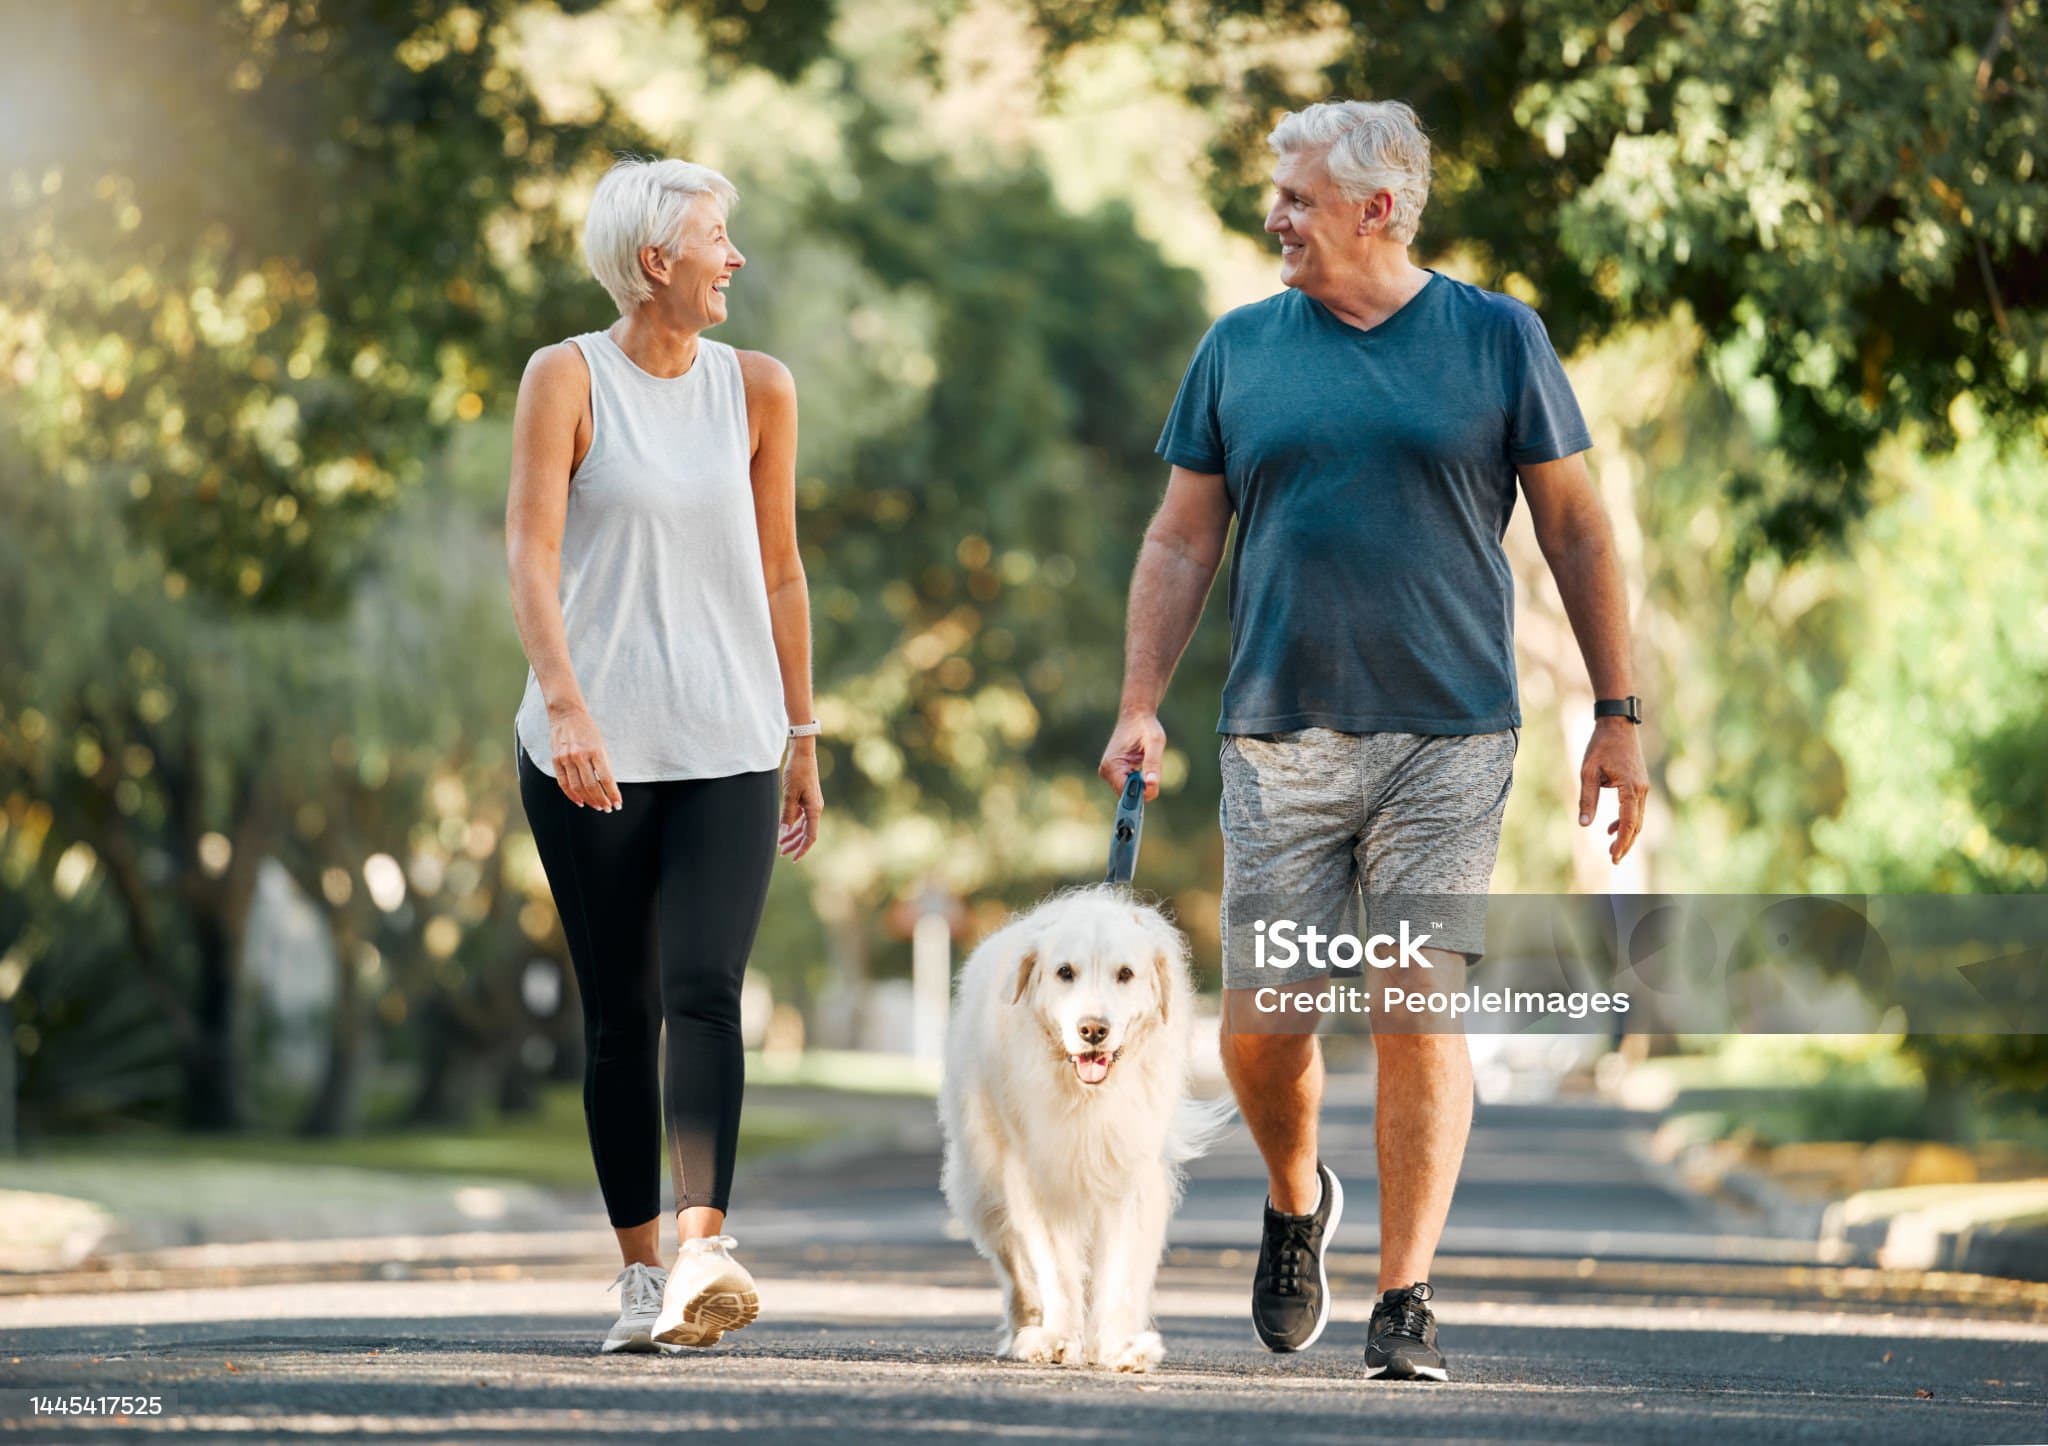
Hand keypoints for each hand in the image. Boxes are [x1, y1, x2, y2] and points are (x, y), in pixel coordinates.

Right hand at [548, 704, 623, 810]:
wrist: (567, 714)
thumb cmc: (588, 730)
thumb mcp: (601, 744)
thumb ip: (603, 764)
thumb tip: (608, 787)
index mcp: (596, 750)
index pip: (607, 778)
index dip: (613, 794)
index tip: (618, 804)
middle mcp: (580, 755)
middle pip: (592, 786)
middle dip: (601, 800)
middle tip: (608, 808)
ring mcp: (566, 758)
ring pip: (578, 787)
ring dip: (589, 800)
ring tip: (598, 807)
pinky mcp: (556, 760)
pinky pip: (564, 783)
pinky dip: (572, 795)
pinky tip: (580, 801)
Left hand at [779, 740, 822, 858]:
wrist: (802, 753)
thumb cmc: (797, 771)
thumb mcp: (790, 794)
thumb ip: (787, 815)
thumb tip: (783, 833)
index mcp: (814, 809)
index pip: (811, 836)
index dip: (803, 849)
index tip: (794, 859)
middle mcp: (815, 809)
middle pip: (806, 833)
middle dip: (795, 844)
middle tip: (782, 853)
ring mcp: (811, 804)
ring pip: (803, 826)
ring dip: (793, 835)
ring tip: (781, 844)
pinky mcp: (806, 799)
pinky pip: (801, 817)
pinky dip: (793, 824)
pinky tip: (785, 829)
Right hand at [1098, 710, 1166, 800]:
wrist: (1136, 715)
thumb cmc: (1146, 726)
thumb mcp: (1155, 742)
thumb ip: (1153, 764)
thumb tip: (1152, 784)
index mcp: (1112, 765)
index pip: (1127, 794)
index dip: (1143, 792)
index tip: (1153, 779)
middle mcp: (1106, 771)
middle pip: (1129, 795)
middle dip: (1144, 785)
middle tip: (1149, 764)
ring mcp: (1108, 773)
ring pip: (1130, 791)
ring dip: (1142, 780)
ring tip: (1144, 760)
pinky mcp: (1113, 772)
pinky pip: (1129, 785)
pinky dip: (1139, 778)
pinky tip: (1140, 762)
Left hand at [1578, 718, 1647, 862]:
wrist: (1617, 724)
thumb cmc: (1601, 746)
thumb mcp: (1588, 772)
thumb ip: (1587, 798)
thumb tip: (1584, 824)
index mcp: (1631, 787)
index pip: (1628, 822)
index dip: (1621, 841)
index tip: (1613, 857)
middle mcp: (1641, 789)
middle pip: (1636, 824)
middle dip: (1625, 843)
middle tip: (1613, 860)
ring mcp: (1643, 787)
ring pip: (1638, 818)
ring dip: (1626, 834)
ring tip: (1611, 849)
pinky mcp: (1640, 784)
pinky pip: (1635, 808)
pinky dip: (1625, 820)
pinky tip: (1610, 828)